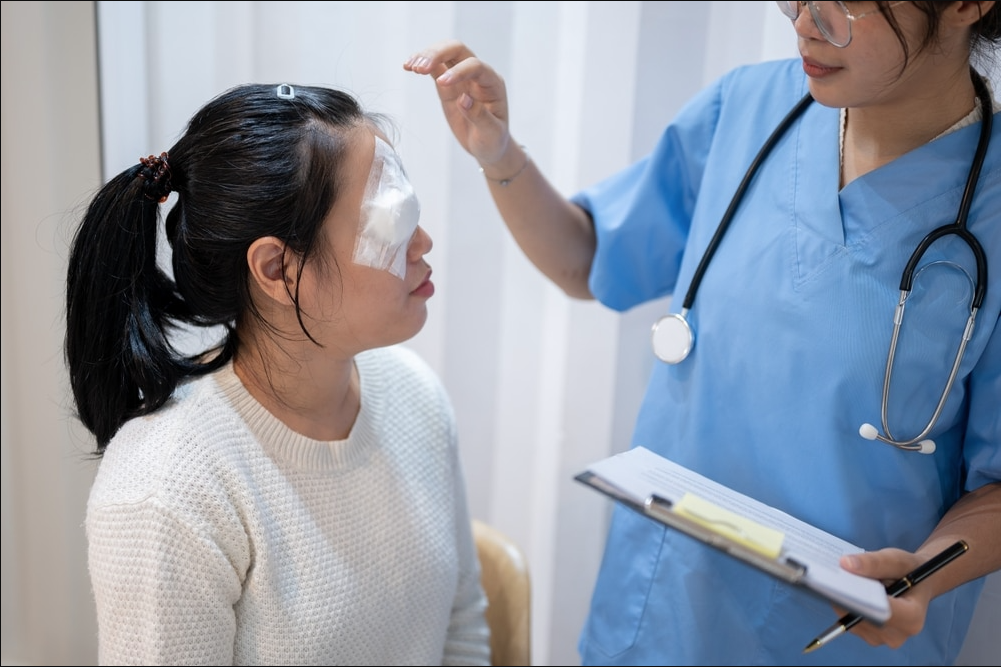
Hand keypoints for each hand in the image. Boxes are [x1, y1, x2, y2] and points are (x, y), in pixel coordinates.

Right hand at [403, 40, 516, 171]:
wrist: (487, 146)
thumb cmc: (493, 140)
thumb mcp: (491, 133)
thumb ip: (480, 116)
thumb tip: (464, 99)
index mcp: (493, 83)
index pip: (475, 66)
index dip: (458, 71)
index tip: (441, 83)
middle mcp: (478, 75)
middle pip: (458, 50)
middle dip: (438, 54)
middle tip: (419, 67)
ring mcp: (462, 77)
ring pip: (444, 54)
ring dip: (427, 56)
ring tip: (411, 66)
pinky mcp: (447, 85)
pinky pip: (434, 68)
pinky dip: (421, 64)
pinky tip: (408, 66)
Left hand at [837, 548, 931, 648]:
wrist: (915, 582)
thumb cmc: (909, 571)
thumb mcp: (896, 560)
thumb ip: (874, 562)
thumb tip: (845, 564)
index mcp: (912, 617)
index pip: (881, 612)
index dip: (858, 600)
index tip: (838, 586)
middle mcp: (897, 634)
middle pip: (863, 619)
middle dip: (845, 599)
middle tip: (827, 580)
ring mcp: (881, 638)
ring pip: (851, 620)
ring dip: (842, 601)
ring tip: (835, 582)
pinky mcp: (867, 635)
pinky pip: (849, 621)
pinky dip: (843, 605)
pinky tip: (839, 589)